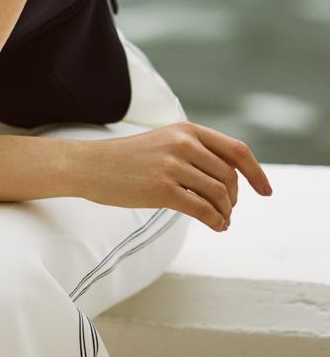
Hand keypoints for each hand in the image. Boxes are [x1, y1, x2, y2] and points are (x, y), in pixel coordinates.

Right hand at [74, 121, 272, 231]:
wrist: (91, 165)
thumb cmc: (129, 158)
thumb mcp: (164, 142)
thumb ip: (195, 150)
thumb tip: (231, 178)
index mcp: (186, 129)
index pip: (236, 150)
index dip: (257, 172)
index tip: (266, 191)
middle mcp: (182, 143)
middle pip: (230, 176)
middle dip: (235, 198)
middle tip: (227, 210)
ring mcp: (172, 165)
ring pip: (220, 194)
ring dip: (226, 212)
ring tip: (221, 220)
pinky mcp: (162, 189)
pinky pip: (203, 210)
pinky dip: (216, 222)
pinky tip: (216, 226)